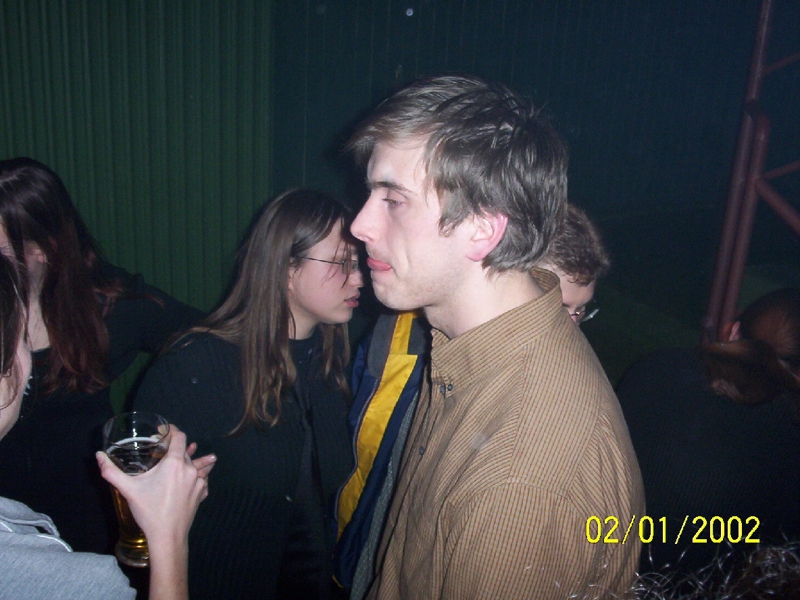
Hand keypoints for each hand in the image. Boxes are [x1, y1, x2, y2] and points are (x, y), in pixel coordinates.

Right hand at [96, 424, 215, 548]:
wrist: (168, 536)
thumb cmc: (149, 511)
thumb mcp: (128, 490)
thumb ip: (112, 472)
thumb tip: (98, 455)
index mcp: (175, 463)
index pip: (180, 436)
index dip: (172, 430)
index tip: (162, 431)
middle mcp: (190, 469)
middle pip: (185, 451)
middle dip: (174, 448)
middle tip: (161, 451)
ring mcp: (199, 481)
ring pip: (196, 464)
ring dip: (190, 459)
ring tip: (186, 456)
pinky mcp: (202, 493)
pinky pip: (202, 478)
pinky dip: (196, 475)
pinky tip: (190, 479)